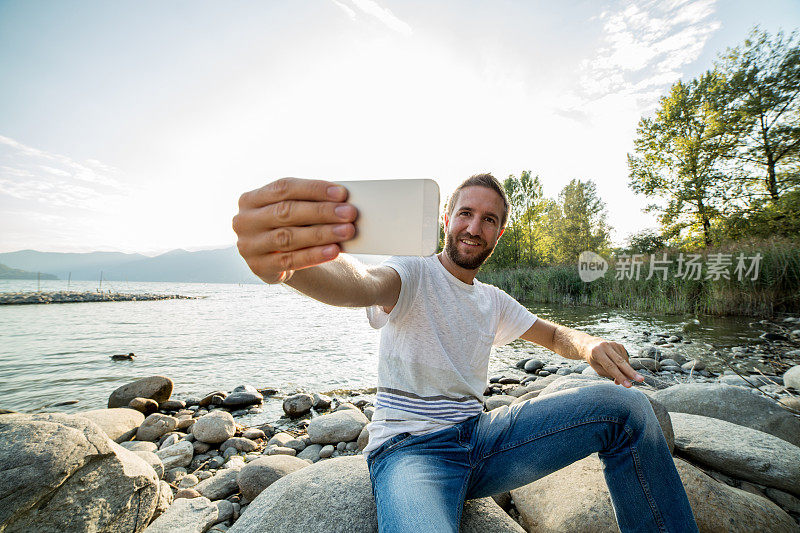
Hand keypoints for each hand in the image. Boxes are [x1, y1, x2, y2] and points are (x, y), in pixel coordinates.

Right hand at [232, 178, 356, 283]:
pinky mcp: (258, 267)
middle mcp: (244, 221)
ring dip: (321, 234)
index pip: (284, 187)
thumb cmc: (289, 227)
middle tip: (349, 213)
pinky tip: (333, 251)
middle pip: (286, 211)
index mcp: (251, 199)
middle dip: (321, 211)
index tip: (341, 193)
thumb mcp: (291, 211)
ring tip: (347, 231)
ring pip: (288, 237)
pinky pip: (289, 261)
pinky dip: (314, 255)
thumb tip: (341, 200)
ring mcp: (248, 245)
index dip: (314, 189)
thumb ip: (308, 202)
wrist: (275, 259)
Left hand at [583, 338, 642, 387]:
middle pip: (620, 361)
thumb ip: (610, 374)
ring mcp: (613, 344)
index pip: (610, 367)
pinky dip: (624, 365)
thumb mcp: (597, 368)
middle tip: (641, 380)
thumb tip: (624, 380)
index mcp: (597, 352)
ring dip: (626, 371)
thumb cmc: (594, 360)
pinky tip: (618, 365)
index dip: (620, 377)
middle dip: (631, 372)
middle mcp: (606, 346)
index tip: (629, 386)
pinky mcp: (619, 345)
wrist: (590, 345)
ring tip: (621, 375)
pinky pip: (625, 358)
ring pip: (624, 361)